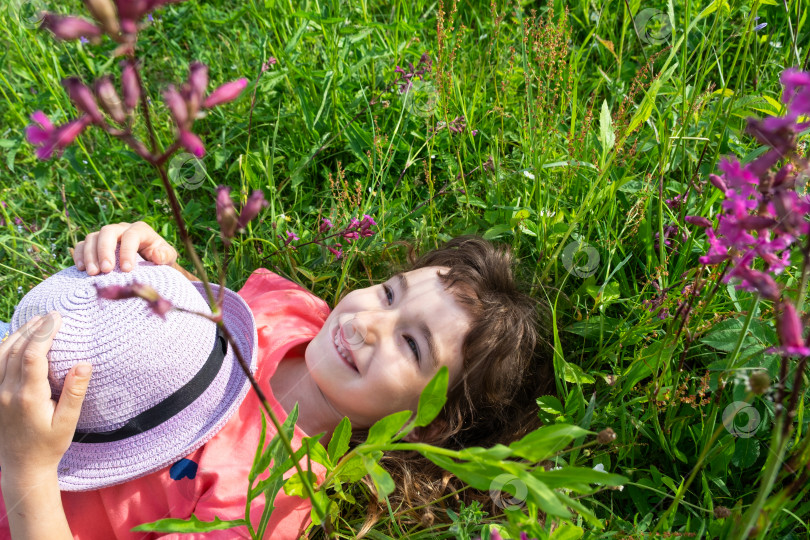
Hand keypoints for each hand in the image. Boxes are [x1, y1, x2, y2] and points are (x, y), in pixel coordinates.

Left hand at [0, 313, 91, 474]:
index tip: (58, 318)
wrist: (22, 467)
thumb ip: (75, 392)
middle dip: (34, 328)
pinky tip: (18, 339)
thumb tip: (84, 363)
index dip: (45, 332)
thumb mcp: (67, 422)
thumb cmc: (49, 445)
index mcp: (28, 397)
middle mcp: (7, 392)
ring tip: (36, 322)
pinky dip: (6, 346)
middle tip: (51, 315)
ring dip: (19, 334)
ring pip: (2, 353)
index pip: (33, 354)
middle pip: (16, 348)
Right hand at [72, 221, 177, 274]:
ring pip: (92, 237)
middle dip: (105, 250)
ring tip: (93, 273)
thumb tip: (157, 255)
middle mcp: (121, 229)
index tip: (127, 270)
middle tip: (106, 270)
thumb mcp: (168, 257)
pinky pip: (82, 244)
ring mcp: (106, 235)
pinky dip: (79, 255)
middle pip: (108, 232)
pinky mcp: (95, 244)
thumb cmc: (159, 258)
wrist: (150, 261)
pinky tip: (81, 269)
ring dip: (90, 255)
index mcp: (140, 230)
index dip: (128, 251)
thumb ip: (166, 255)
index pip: (131, 235)